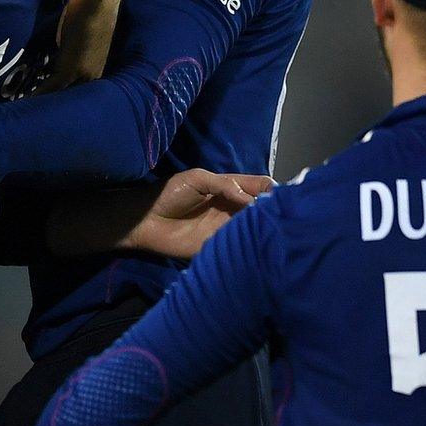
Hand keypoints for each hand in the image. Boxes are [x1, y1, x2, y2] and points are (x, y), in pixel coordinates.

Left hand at [122, 170, 272, 258]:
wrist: (145, 220)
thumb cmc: (169, 194)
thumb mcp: (197, 178)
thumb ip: (225, 184)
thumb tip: (249, 199)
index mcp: (230, 189)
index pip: (260, 187)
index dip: (272, 190)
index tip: (280, 196)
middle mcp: (233, 209)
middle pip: (262, 209)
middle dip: (273, 211)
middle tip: (278, 215)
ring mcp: (228, 229)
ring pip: (255, 229)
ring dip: (264, 229)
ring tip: (273, 230)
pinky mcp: (220, 247)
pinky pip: (240, 247)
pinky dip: (251, 246)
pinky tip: (258, 245)